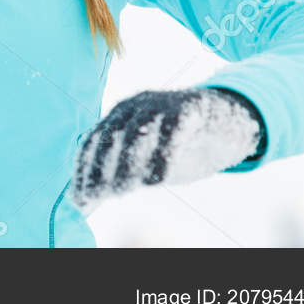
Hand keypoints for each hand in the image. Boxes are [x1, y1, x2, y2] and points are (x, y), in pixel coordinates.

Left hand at [69, 87, 263, 213]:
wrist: (224, 121)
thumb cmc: (178, 145)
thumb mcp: (145, 161)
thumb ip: (117, 175)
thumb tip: (83, 200)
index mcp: (119, 116)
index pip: (93, 142)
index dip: (84, 170)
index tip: (79, 199)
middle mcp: (136, 105)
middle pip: (110, 135)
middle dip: (99, 168)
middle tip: (95, 196)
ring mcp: (163, 103)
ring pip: (138, 130)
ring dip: (126, 162)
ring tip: (120, 190)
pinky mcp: (191, 106)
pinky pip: (174, 129)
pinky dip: (163, 154)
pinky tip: (156, 180)